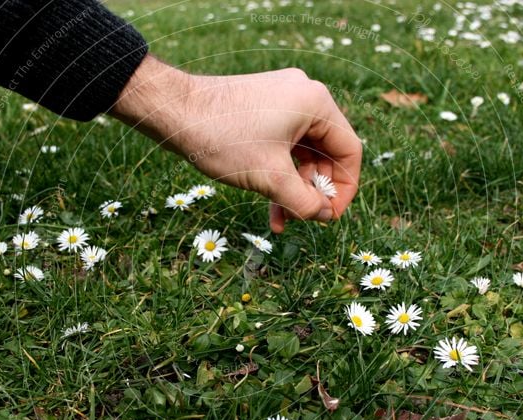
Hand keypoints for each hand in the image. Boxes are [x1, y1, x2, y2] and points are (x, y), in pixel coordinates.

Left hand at [111, 56, 361, 232]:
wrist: (173, 111)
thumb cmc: (222, 138)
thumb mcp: (270, 178)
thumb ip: (304, 201)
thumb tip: (324, 215)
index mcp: (315, 104)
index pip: (349, 151)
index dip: (345, 189)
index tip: (330, 215)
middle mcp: (304, 97)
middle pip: (326, 153)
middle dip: (315, 190)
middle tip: (306, 218)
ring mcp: (282, 101)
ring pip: (302, 154)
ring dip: (294, 188)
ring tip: (283, 220)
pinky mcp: (262, 109)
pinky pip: (283, 146)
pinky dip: (279, 174)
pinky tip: (271, 205)